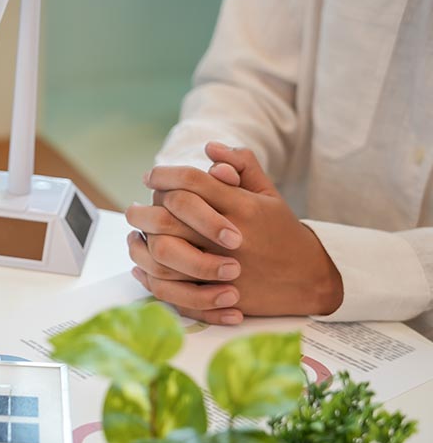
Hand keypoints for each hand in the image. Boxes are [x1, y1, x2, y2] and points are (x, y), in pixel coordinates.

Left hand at [129, 142, 342, 321]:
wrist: (307, 279)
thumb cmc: (282, 232)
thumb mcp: (269, 195)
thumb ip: (243, 166)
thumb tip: (210, 148)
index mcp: (241, 207)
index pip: (192, 183)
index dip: (165, 175)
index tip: (151, 176)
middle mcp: (227, 236)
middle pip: (168, 216)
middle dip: (143, 209)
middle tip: (134, 207)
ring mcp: (219, 268)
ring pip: (162, 251)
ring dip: (140, 241)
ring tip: (135, 233)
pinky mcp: (214, 294)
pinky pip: (169, 285)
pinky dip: (148, 273)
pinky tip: (142, 262)